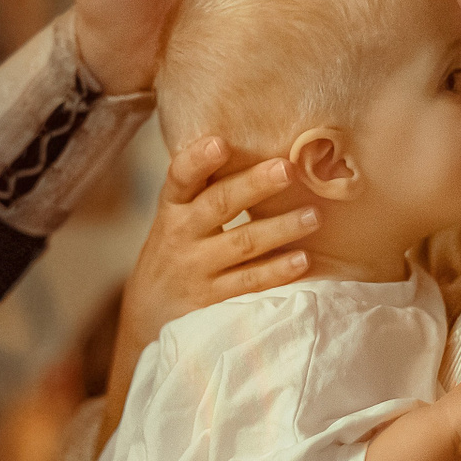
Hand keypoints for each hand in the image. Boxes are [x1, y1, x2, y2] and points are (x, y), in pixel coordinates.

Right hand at [96, 136, 320, 450]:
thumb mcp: (176, 218)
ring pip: (241, 244)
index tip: (220, 142)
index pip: (179, 178)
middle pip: (217, 205)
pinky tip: (302, 260)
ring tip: (313, 216)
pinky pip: (248, 283)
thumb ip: (204, 188)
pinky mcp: (211, 301)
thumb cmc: (175, 252)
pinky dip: (276, 272)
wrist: (146, 317)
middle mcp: (180, 236)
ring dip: (280, 228)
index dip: (197, 160)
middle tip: (287, 168)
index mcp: (172, 208)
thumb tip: (259, 147)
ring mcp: (195, 270)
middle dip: (253, 185)